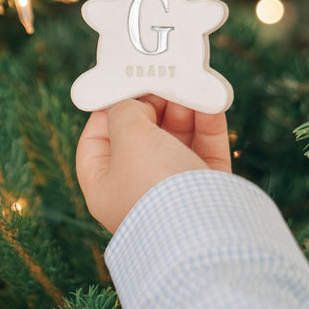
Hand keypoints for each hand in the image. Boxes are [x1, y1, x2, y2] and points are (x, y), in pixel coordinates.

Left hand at [76, 96, 230, 233]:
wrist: (205, 230)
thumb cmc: (154, 188)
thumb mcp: (127, 137)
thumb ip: (126, 111)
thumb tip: (138, 102)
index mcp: (105, 185)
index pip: (96, 138)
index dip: (108, 107)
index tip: (125, 82)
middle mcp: (137, 187)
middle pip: (141, 133)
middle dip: (154, 103)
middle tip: (164, 77)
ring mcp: (175, 187)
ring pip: (177, 136)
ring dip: (184, 107)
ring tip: (190, 83)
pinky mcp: (208, 185)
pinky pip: (206, 144)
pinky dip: (208, 120)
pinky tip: (211, 99)